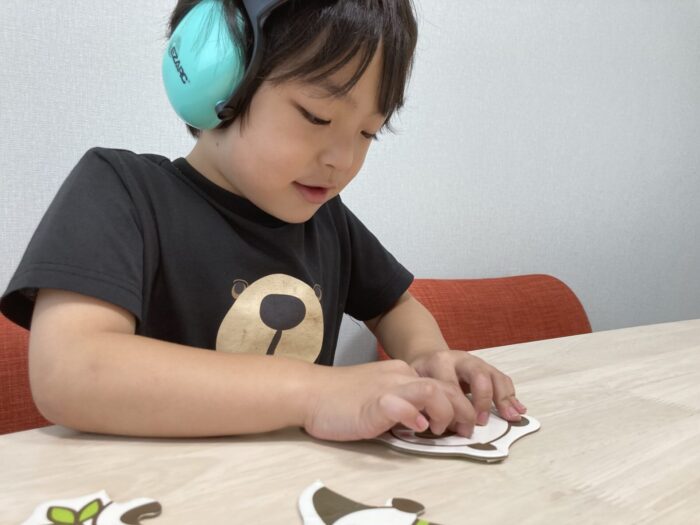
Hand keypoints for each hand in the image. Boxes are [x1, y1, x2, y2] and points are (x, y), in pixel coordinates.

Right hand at [303, 360, 474, 441]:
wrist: (309, 392)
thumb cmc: (339, 399)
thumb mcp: (378, 396)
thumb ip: (401, 405)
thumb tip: (422, 423)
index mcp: (400, 373)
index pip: (441, 384)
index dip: (458, 404)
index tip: (460, 424)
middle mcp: (399, 376)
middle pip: (445, 387)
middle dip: (463, 411)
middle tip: (467, 431)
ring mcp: (387, 387)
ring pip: (433, 391)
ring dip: (446, 413)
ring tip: (440, 430)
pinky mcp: (375, 403)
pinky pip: (403, 406)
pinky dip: (415, 418)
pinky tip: (415, 429)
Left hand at [410, 350, 526, 431]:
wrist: (428, 357)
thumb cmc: (422, 377)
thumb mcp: (416, 385)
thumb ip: (424, 402)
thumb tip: (438, 425)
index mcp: (439, 362)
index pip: (451, 386)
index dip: (455, 410)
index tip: (458, 429)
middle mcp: (460, 359)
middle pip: (478, 375)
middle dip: (482, 400)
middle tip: (481, 422)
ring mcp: (476, 362)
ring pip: (494, 376)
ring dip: (503, 398)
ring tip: (511, 417)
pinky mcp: (487, 368)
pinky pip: (502, 379)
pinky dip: (511, 396)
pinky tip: (518, 411)